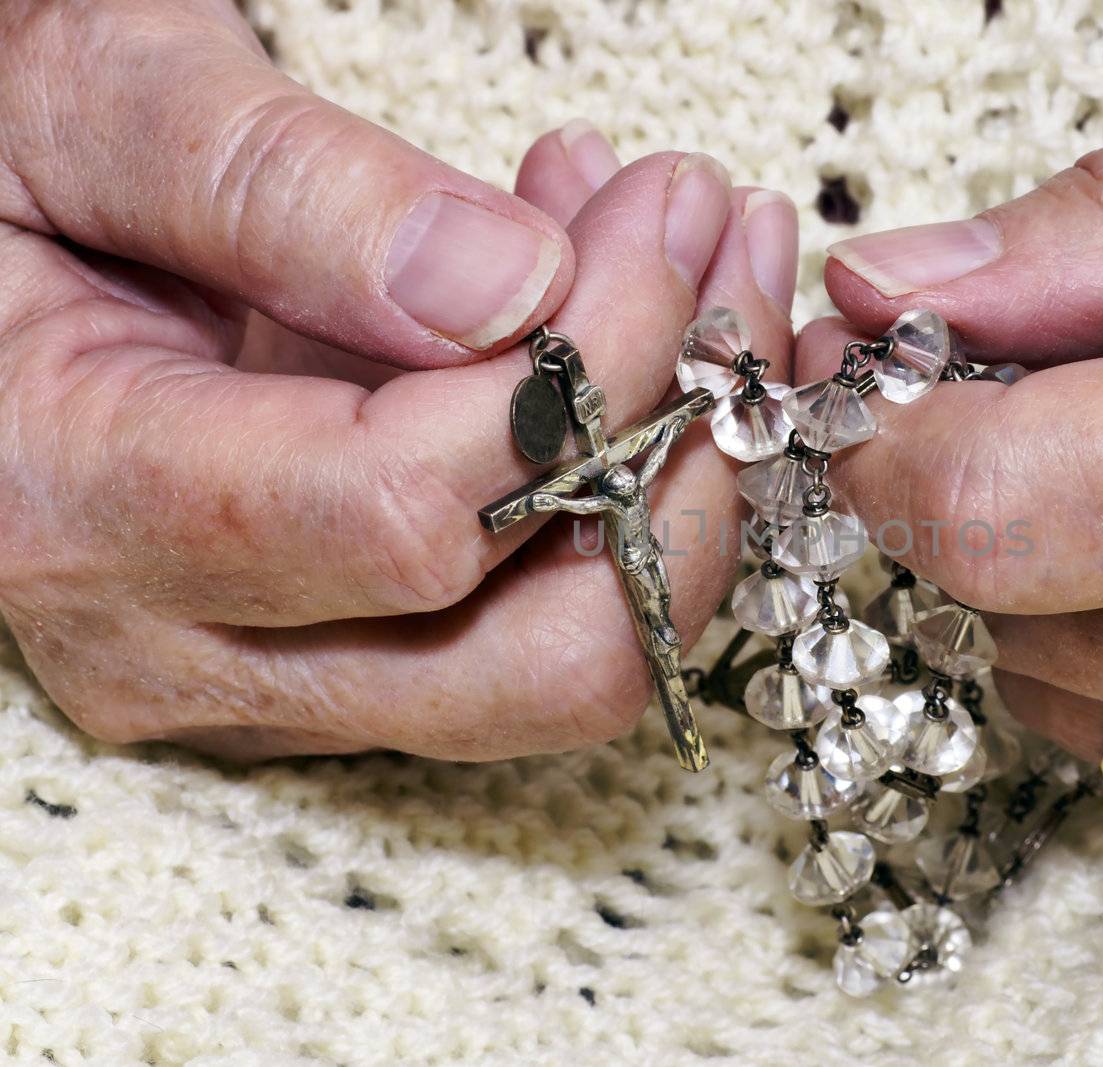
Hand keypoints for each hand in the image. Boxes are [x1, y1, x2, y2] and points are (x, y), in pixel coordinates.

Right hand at [0, 0, 798, 760]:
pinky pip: (532, 614)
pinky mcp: (334, 653)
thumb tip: (517, 290)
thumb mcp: (83, 104)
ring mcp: (272, 673)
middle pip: (538, 656)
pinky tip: (609, 319)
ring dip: (677, 472)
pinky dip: (618, 480)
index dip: (581, 377)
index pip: (412, 513)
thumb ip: (282, 188)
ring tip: (693, 269)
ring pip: (568, 660)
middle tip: (723, 270)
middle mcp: (185, 644)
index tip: (661, 224)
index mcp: (84, 507)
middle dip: (679, 459)